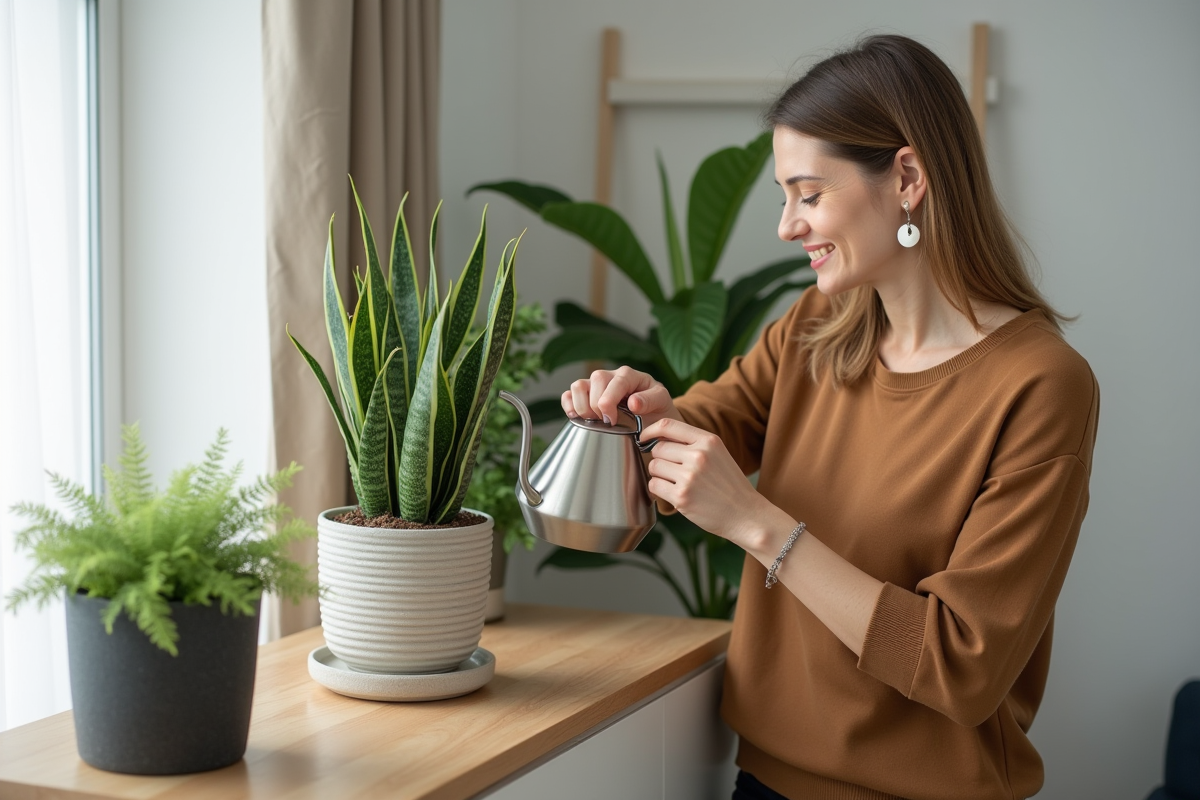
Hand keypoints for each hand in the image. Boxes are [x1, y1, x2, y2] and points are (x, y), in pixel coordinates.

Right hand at [560, 366, 679, 427]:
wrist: (654, 416)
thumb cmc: (657, 408)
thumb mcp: (662, 403)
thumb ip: (650, 400)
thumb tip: (633, 402)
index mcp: (630, 375)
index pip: (613, 382)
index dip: (608, 402)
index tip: (611, 420)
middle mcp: (611, 376)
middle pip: (594, 380)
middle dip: (597, 406)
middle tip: (607, 422)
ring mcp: (597, 385)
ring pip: (578, 385)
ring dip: (582, 406)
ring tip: (594, 420)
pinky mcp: (587, 395)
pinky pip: (569, 394)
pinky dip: (569, 405)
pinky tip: (577, 416)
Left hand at [640, 417, 768, 548]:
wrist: (745, 514)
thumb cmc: (729, 485)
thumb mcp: (717, 454)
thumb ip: (692, 443)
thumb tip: (656, 438)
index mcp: (708, 441)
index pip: (667, 425)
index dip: (649, 430)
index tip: (644, 438)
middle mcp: (698, 456)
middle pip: (657, 448)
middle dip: (660, 459)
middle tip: (673, 471)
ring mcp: (689, 476)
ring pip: (653, 466)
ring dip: (659, 475)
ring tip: (677, 483)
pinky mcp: (682, 496)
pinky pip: (654, 485)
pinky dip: (658, 490)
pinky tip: (675, 494)